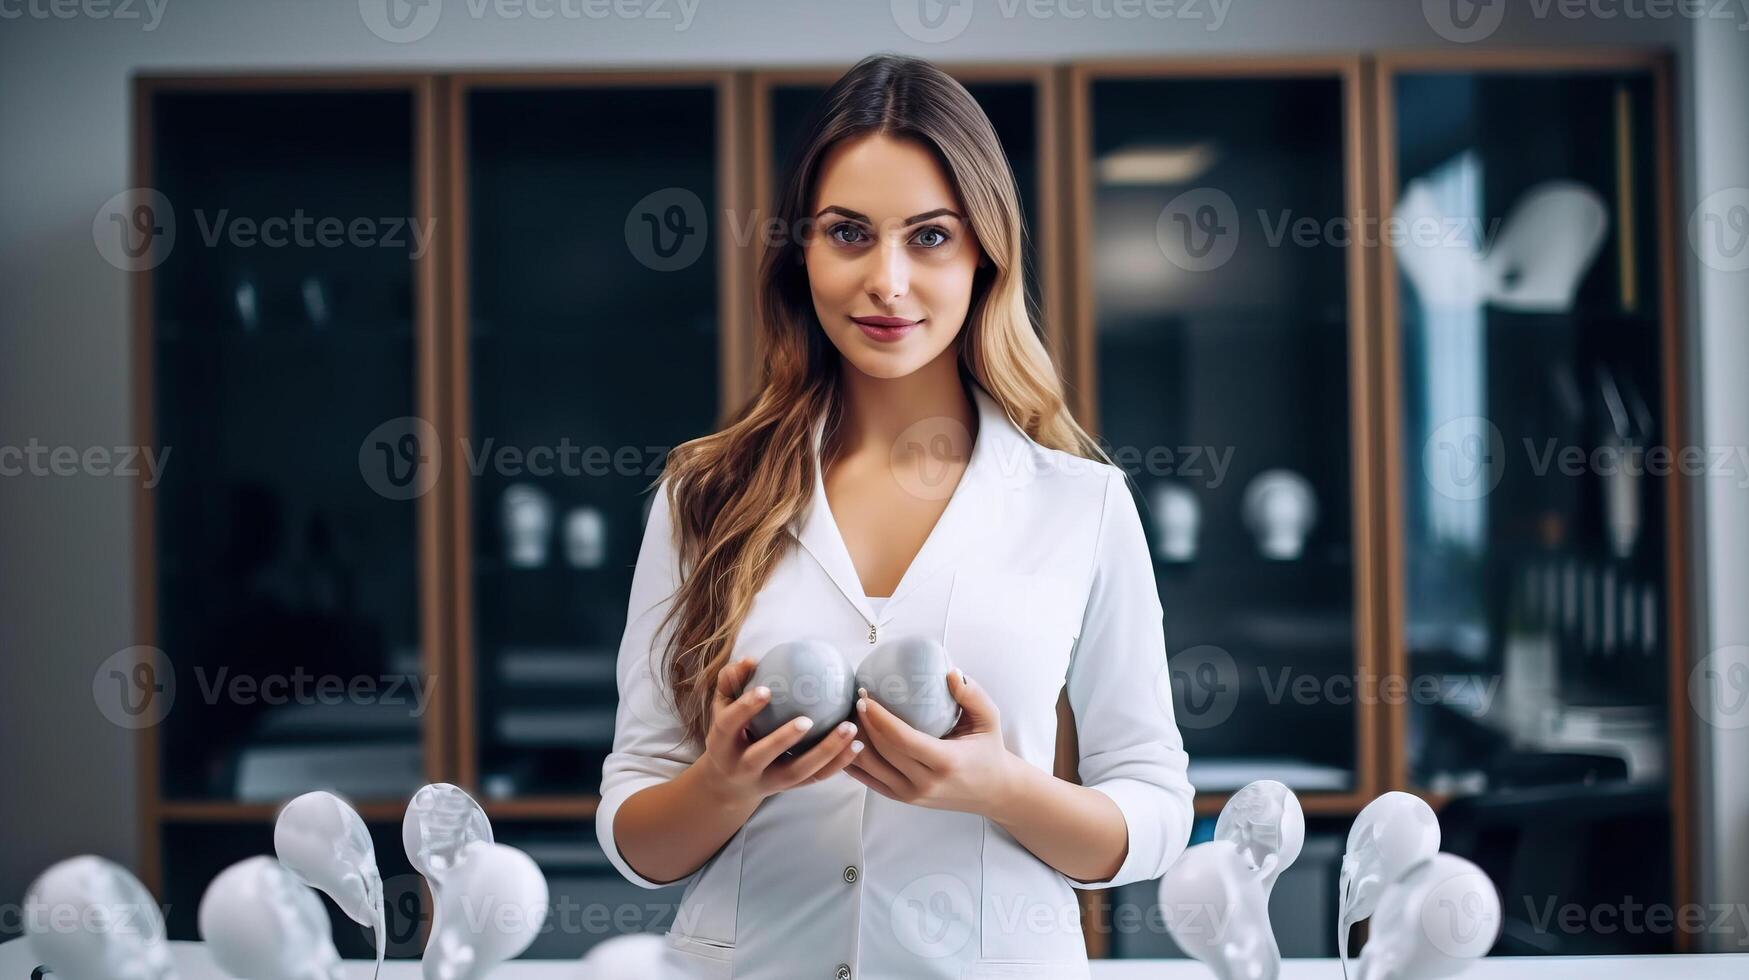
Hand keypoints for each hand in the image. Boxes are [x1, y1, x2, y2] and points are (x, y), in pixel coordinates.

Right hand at [695, 657, 862, 805]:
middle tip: (809, 719)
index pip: (729, 725)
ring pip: (797, 772)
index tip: (766, 690)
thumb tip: (751, 660)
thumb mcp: (722, 708)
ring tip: (849, 728)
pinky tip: (857, 745)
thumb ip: (732, 681)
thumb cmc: (730, 734)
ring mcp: (768, 781)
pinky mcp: (789, 788)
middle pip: (762, 755)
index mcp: (722, 743)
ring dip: (826, 752)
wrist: (729, 784)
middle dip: (784, 739)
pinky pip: (816, 778)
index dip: (745, 708)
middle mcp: (743, 766)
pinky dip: (838, 764)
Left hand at [846, 669, 1018, 815]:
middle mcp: (925, 782)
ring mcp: (911, 795)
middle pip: (881, 751)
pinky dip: (855, 761)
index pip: (901, 739)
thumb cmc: (989, 750)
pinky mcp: (902, 799)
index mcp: (945, 761)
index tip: (865, 696)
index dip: (878, 717)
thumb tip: (950, 672)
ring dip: (854, 742)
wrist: (994, 791)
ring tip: (847, 717)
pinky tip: (847, 741)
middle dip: (862, 723)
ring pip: (870, 768)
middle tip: (854, 699)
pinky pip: (869, 781)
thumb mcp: (989, 720)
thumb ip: (972, 694)